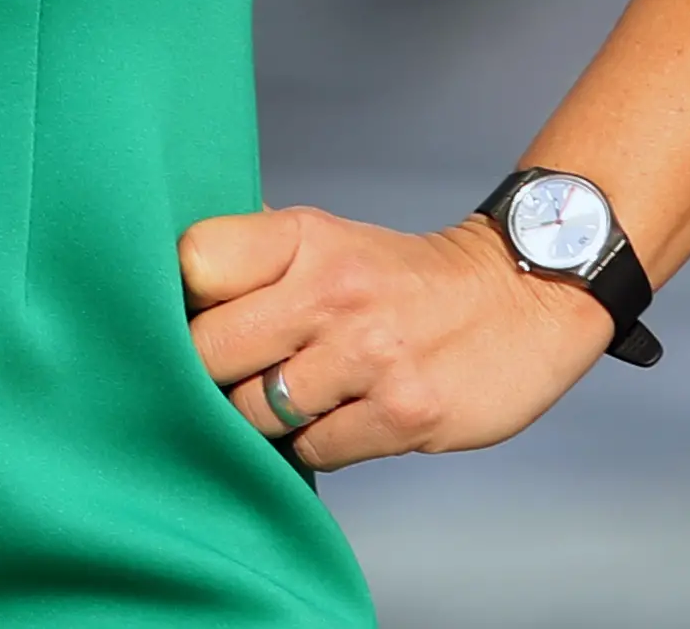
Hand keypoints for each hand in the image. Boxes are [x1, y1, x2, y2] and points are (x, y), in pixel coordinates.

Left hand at [180, 206, 609, 465]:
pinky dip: (315, 446)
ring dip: (263, 418)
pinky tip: (337, 420)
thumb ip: (257, 256)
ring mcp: (368, 356)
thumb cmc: (401, 278)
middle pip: (208, 350)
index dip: (179, 298)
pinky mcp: (402, 414)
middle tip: (227, 375)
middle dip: (207, 373)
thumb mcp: (330, 240)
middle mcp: (332, 291)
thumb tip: (170, 274)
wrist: (519, 301)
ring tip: (290, 399)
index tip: (186, 315)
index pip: (195, 262)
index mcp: (305, 238)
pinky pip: (314, 452)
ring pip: (255, 412)